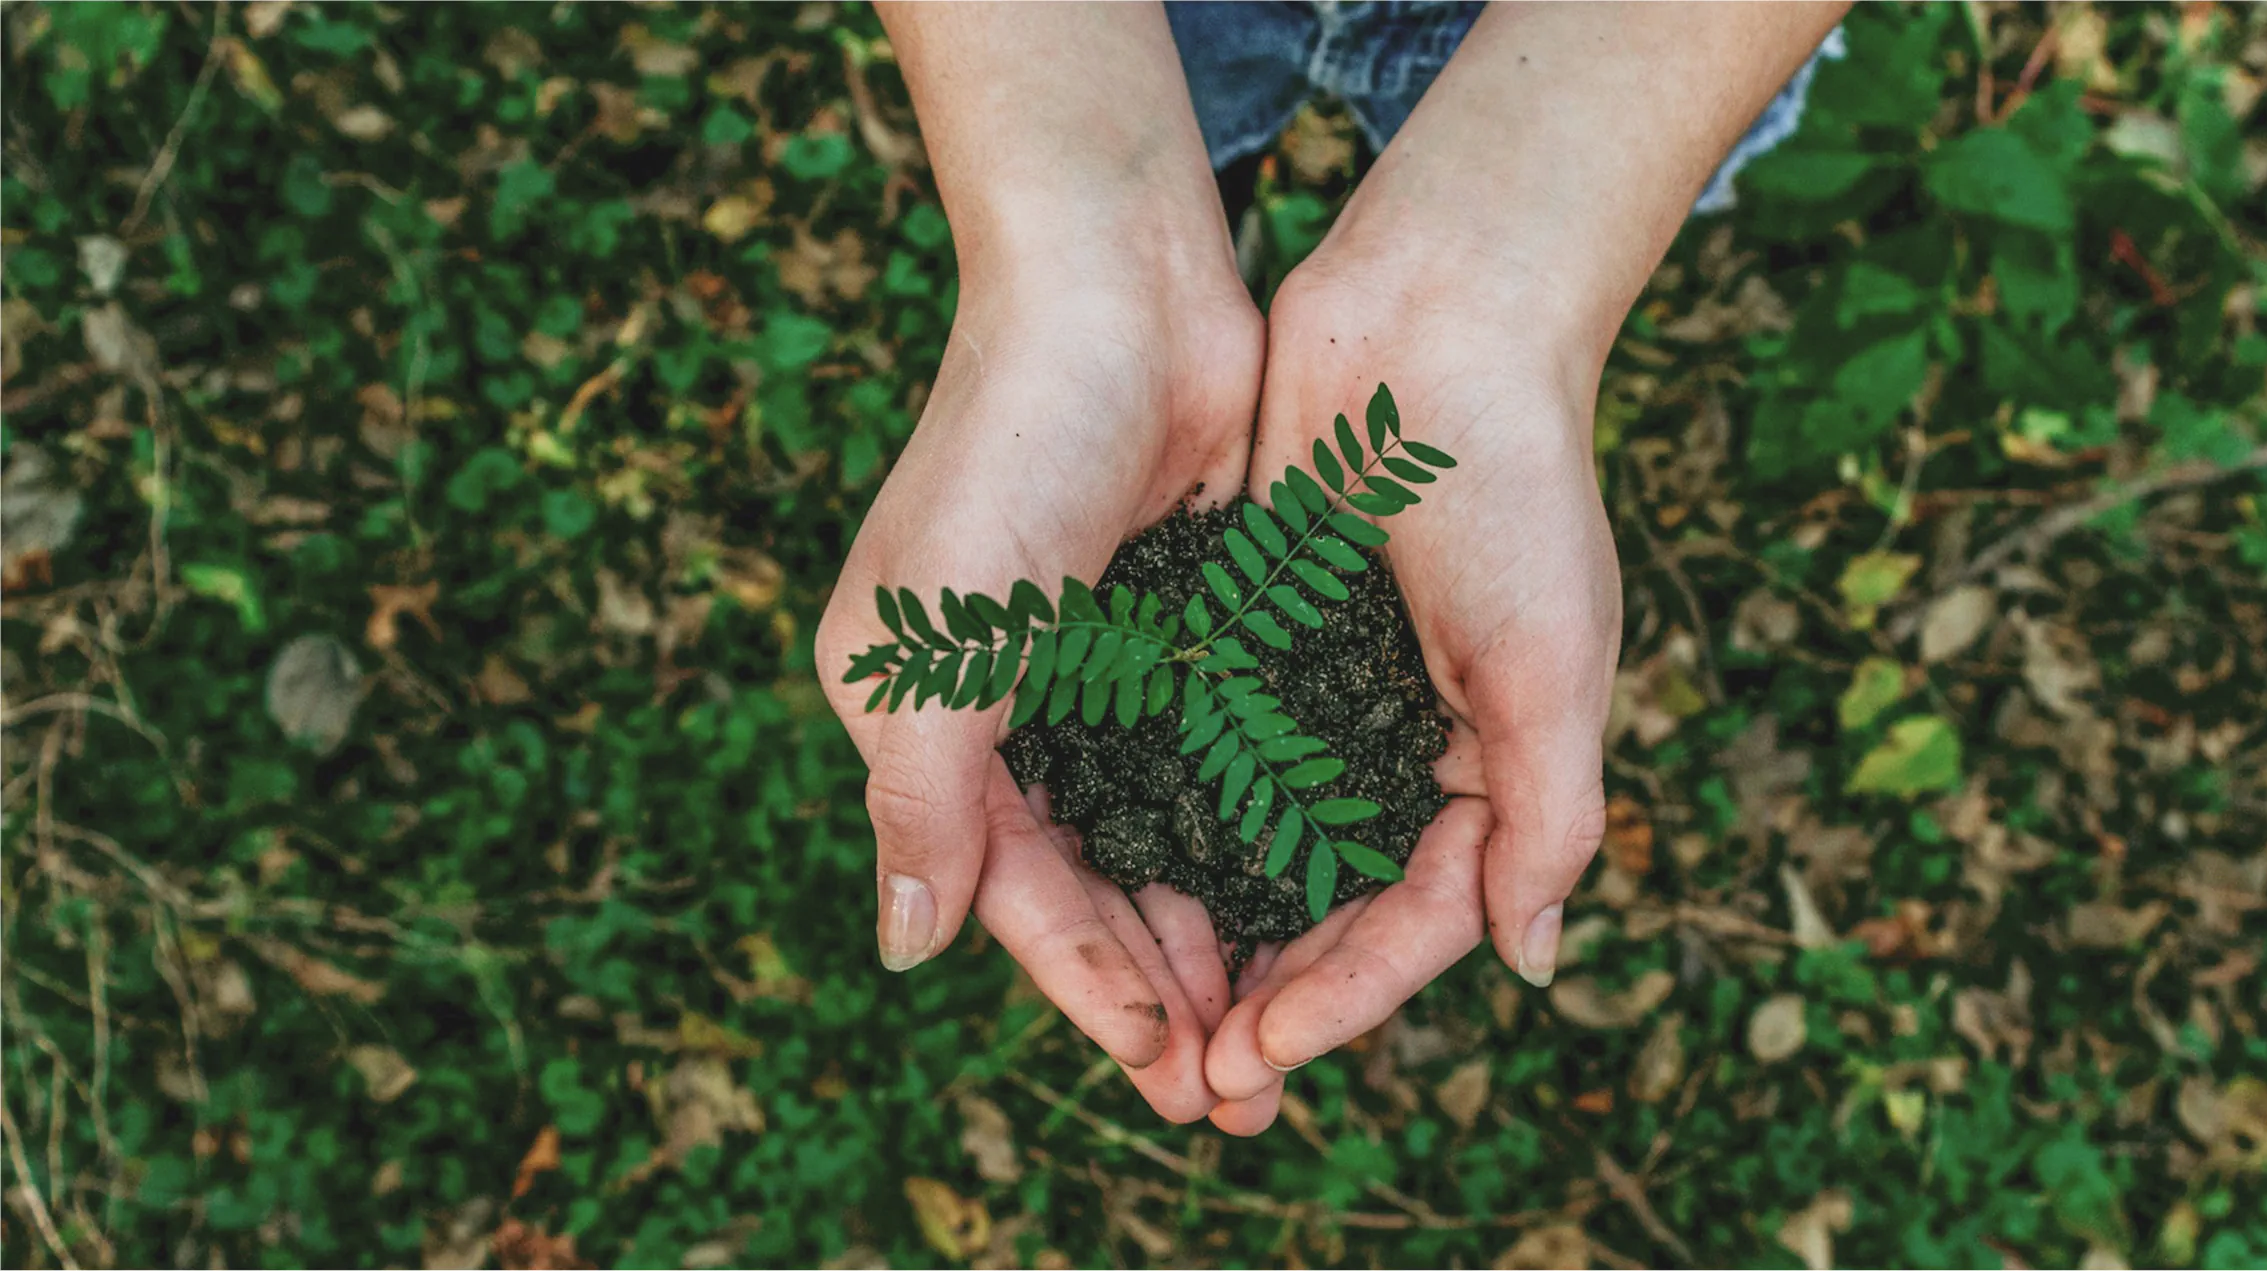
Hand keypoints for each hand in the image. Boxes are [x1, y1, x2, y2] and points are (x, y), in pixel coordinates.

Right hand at [816, 264, 1261, 1122]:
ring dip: (1220, 931)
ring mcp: (1108, 671)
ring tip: (1285, 1026)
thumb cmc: (1007, 450)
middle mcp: (1016, 709)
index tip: (1167, 1069)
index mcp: (930, 719)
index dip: (1088, 987)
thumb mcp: (938, 640)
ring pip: (1168, 838)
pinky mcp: (1191, 629)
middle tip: (1241, 1091)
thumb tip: (906, 950)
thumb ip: (922, 798)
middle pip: (1096, 884)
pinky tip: (1317, 899)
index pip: (1015, 890)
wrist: (1118, 287)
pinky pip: (1226, 760)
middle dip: (1163, 988)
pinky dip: (1261, 833)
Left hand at [1201, 258, 1619, 1133]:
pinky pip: (1205, 754)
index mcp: (1490, 767)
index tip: (1267, 1052)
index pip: (1418, 919)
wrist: (1435, 320)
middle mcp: (1402, 747)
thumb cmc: (1516, 487)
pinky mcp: (1250, 639)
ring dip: (1210, 933)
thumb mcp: (1554, 662)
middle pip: (1331, 907)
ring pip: (1258, 848)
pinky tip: (1111, 876)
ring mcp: (1321, 696)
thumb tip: (1531, 965)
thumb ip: (1549, 816)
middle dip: (1271, 996)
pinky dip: (1169, 820)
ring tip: (1147, 1012)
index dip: (1349, 997)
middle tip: (1196, 1081)